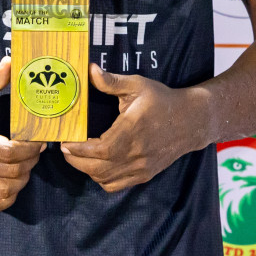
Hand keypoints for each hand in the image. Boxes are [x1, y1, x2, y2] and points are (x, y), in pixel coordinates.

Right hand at [0, 56, 43, 213]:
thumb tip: (11, 62)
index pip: (8, 151)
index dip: (29, 148)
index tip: (37, 139)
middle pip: (11, 172)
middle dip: (30, 162)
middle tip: (35, 151)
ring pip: (4, 191)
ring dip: (22, 180)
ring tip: (25, 165)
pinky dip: (7, 197)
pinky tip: (10, 182)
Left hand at [62, 65, 205, 192]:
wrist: (191, 121)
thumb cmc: (162, 100)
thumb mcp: (138, 84)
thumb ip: (112, 81)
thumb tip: (89, 70)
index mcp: (133, 130)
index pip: (101, 149)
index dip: (79, 150)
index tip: (65, 142)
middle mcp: (137, 153)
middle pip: (99, 168)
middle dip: (76, 161)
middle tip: (66, 149)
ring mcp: (142, 167)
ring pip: (105, 179)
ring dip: (87, 169)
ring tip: (79, 155)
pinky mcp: (145, 175)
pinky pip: (116, 185)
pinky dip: (102, 179)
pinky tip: (97, 165)